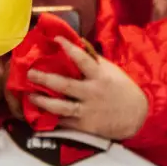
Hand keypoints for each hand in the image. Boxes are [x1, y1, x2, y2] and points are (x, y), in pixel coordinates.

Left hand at [28, 39, 150, 140]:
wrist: (137, 117)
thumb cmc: (121, 89)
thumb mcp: (111, 71)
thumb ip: (93, 59)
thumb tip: (76, 42)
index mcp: (99, 77)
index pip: (82, 60)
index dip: (68, 48)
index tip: (55, 39)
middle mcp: (92, 93)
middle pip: (65, 85)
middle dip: (45, 78)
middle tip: (30, 73)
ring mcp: (87, 111)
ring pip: (61, 107)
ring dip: (43, 102)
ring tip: (30, 95)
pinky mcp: (84, 126)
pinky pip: (64, 122)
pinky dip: (50, 118)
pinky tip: (38, 114)